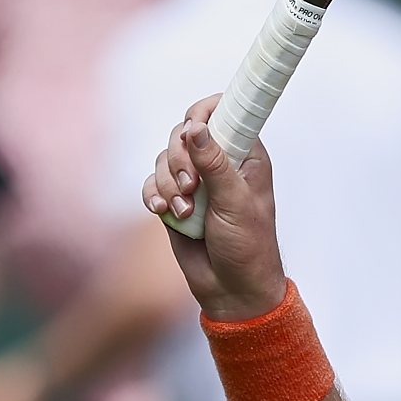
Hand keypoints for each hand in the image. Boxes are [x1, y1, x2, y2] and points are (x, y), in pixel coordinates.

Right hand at [142, 96, 286, 321]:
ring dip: (168, 184)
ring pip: (164, 158)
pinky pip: (152, 184)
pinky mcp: (175, 199)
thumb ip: (215, 163)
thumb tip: (195, 127)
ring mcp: (195, 180)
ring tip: (185, 211)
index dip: (203, 112)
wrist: (232, 289)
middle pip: (183, 132)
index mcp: (245, 154)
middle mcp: (219, 161)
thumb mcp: (236, 202)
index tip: (193, 129)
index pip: (223, 111)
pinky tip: (164, 213)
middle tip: (191, 186)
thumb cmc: (248, 246)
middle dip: (179, 158)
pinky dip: (154, 196)